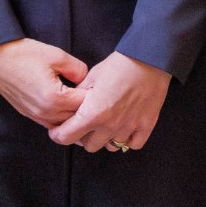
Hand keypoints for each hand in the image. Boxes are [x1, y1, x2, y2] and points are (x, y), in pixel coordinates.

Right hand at [0, 38, 88, 128]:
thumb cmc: (23, 54)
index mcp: (54, 99)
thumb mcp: (56, 55)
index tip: (100, 88)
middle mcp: (45, 113)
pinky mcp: (28, 114)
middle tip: (96, 97)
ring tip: (83, 105)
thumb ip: (77, 69)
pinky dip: (61, 119)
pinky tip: (66, 108)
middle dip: (87, 110)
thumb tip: (86, 80)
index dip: (95, 96)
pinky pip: (50, 124)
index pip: (84, 105)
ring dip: (74, 117)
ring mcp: (35, 116)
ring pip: (63, 125)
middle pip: (75, 119)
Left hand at [52, 52, 168, 152]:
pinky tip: (125, 127)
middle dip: (84, 136)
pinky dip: (127, 139)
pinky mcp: (146, 126)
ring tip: (108, 124)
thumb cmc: (120, 65)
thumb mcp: (91, 77)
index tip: (58, 131)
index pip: (66, 137)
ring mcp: (129, 127)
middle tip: (86, 125)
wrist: (148, 59)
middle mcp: (110, 125)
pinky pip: (133, 145)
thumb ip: (79, 95)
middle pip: (89, 146)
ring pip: (111, 147)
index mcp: (93, 113)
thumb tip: (71, 104)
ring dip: (106, 138)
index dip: (58, 135)